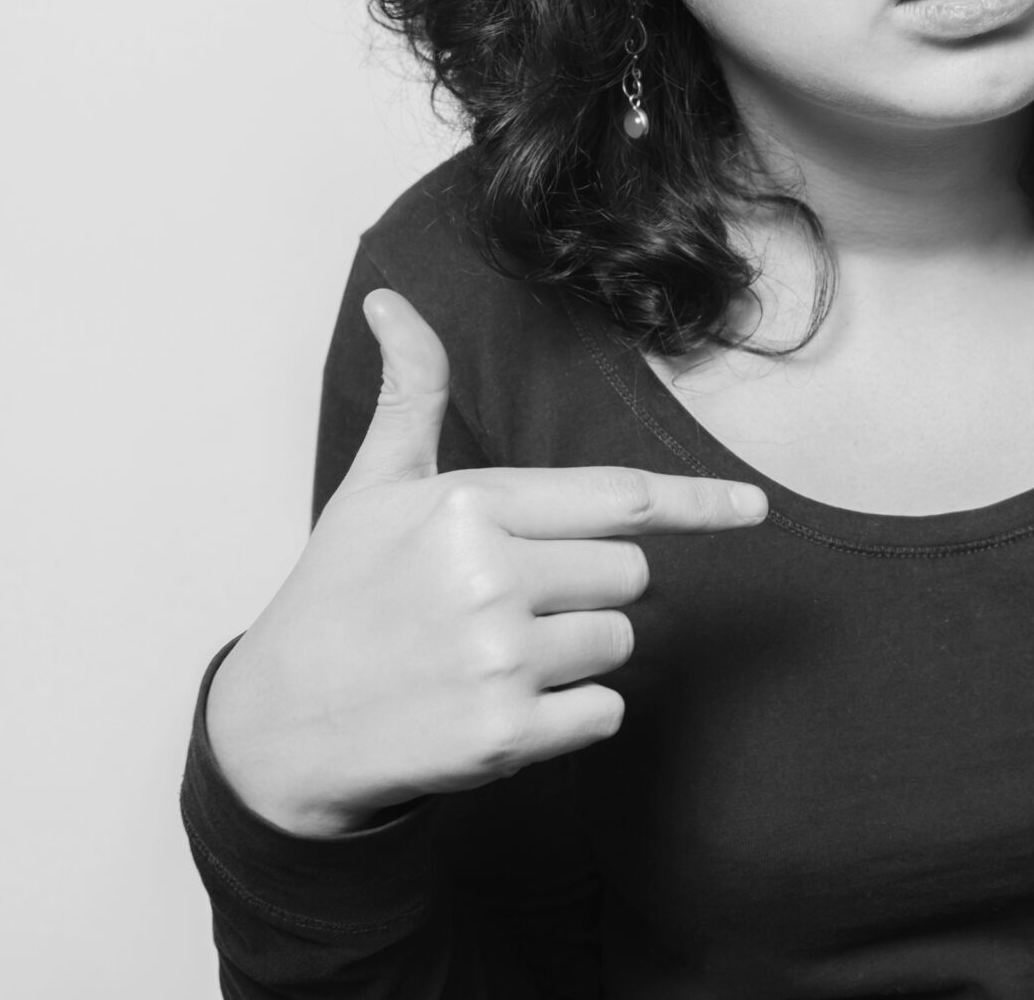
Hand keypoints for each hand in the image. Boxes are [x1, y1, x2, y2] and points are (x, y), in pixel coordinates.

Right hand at [206, 290, 768, 838]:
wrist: (278, 729)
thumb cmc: (337, 595)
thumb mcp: (373, 487)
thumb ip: (412, 393)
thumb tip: (389, 298)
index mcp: (469, 505)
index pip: (619, 499)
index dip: (697, 504)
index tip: (755, 509)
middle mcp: (490, 576)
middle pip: (629, 576)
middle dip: (587, 589)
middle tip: (505, 606)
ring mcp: (500, 659)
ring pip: (619, 644)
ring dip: (573, 656)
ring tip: (487, 658)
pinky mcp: (507, 736)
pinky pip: (604, 713)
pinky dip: (568, 718)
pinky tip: (497, 709)